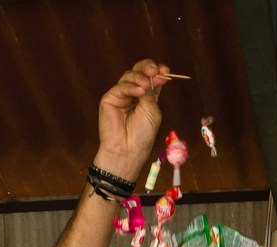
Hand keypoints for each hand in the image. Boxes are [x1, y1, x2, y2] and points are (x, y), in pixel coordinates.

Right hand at [96, 59, 169, 179]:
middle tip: (155, 70)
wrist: (127, 150)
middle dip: (148, 67)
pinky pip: (121, 86)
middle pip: (139, 71)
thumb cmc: (141, 135)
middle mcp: (133, 94)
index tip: (166, 71)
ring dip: (140, 78)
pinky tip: (139, 92)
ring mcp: (121, 95)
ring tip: (146, 85)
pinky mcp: (110, 98)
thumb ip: (151, 92)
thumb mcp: (152, 111)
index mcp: (146, 97)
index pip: (151, 78)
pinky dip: (131, 87)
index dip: (158, 71)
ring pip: (129, 76)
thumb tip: (152, 74)